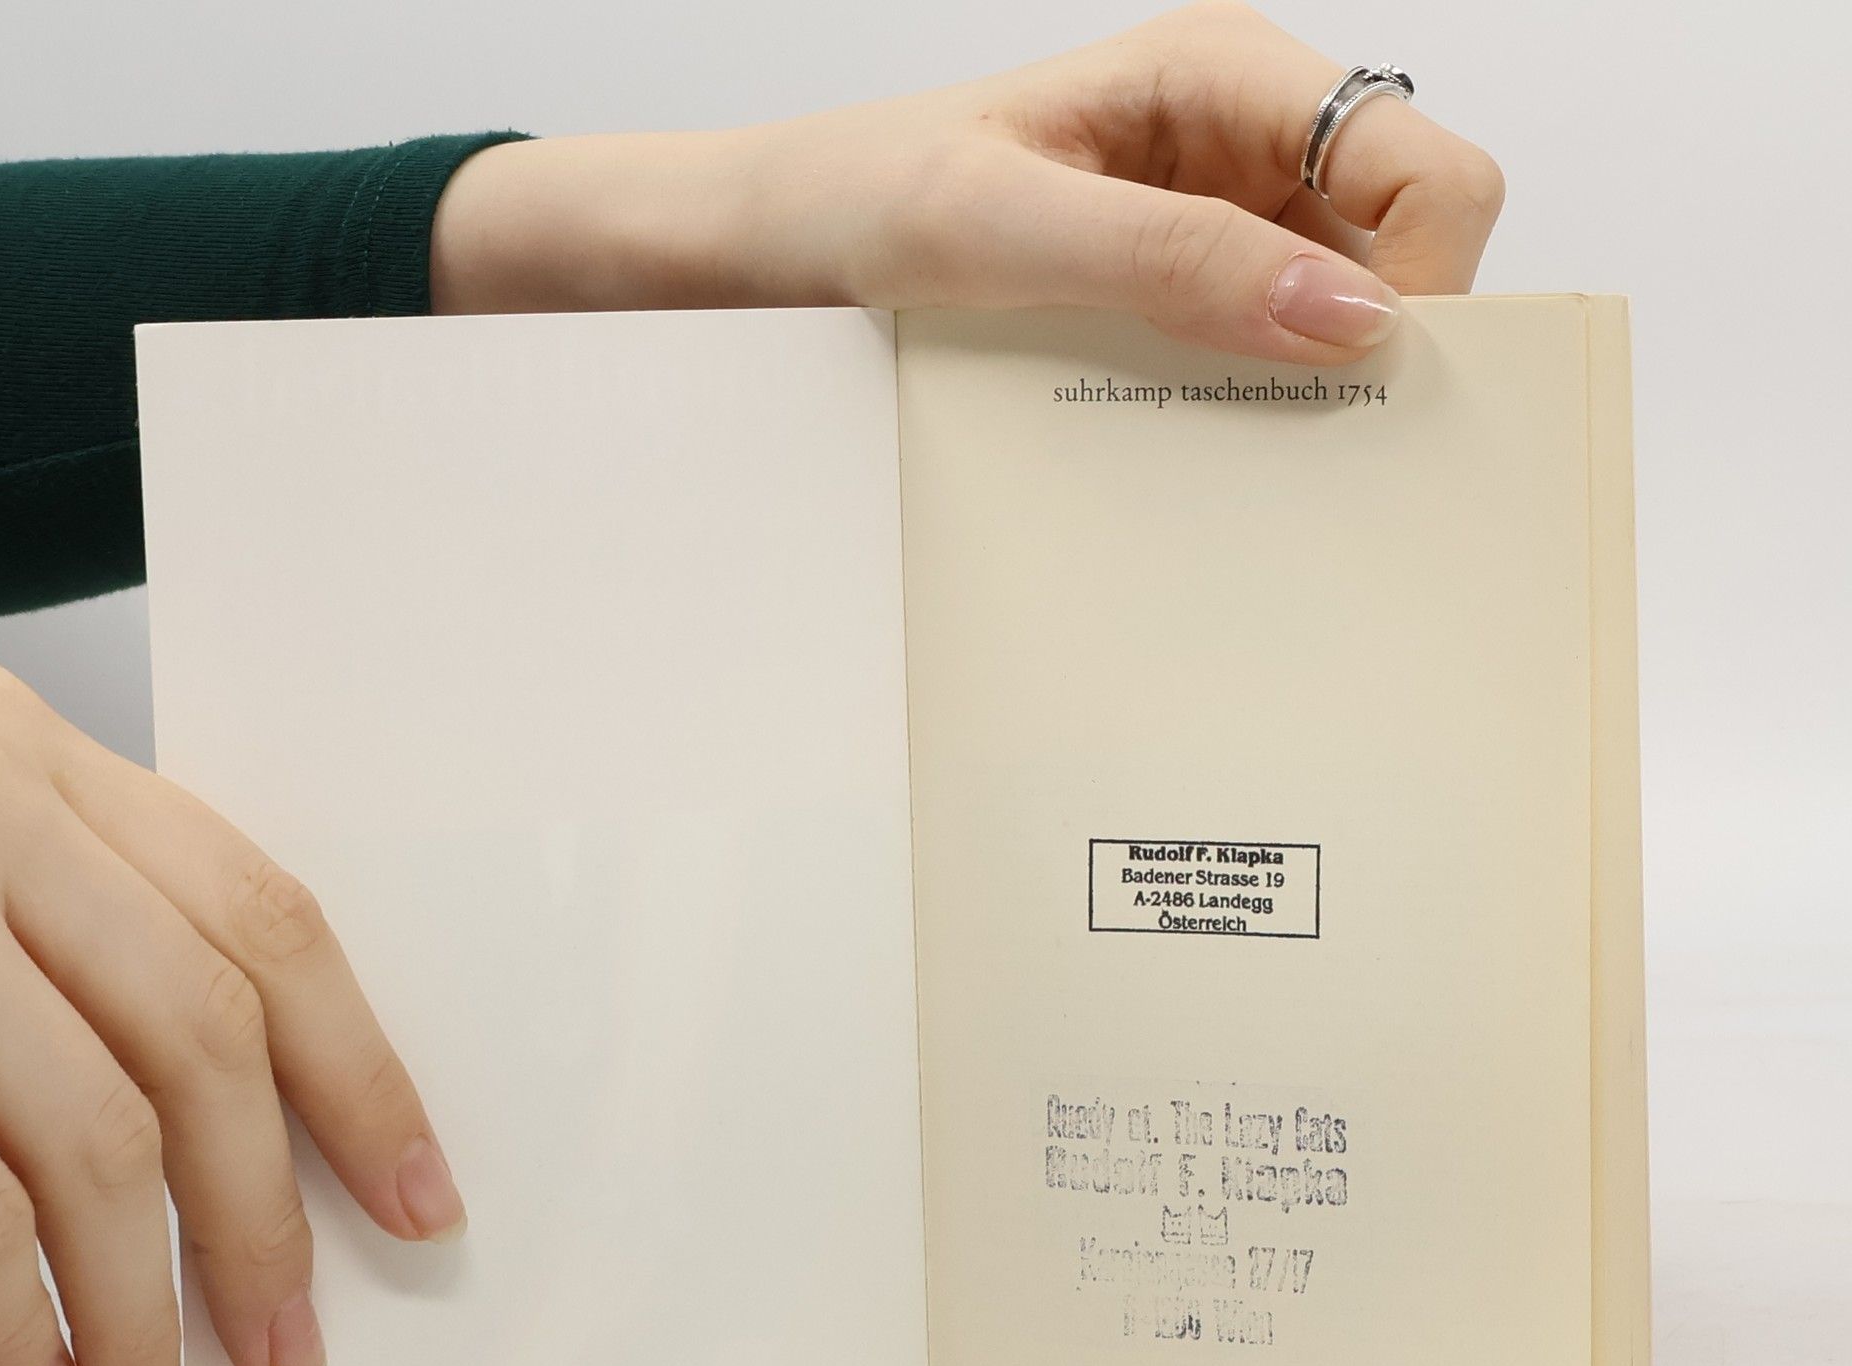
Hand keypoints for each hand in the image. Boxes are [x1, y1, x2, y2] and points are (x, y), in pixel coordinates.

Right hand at [0, 662, 464, 1365]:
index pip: (271, 927)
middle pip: (198, 1039)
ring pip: (84, 1136)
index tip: (420, 1208)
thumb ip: (108, 954)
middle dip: (259, 1224)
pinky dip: (8, 1318)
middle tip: (286, 1356)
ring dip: (138, 1308)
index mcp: (53, 765)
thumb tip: (276, 1168)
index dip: (364, 1081)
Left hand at [431, 3, 1504, 362]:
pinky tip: (1204, 448)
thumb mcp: (1005, 228)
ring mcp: (1214, 223)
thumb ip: (1176, 259)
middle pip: (1405, 244)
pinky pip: (1260, 353)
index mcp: (1224, 76)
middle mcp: (1240, 144)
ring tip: (1244, 455)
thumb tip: (1349, 320)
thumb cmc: (858, 197)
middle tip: (1314, 443)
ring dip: (1314, 389)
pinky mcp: (1174, 292)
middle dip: (1383, 344)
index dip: (1430, 280)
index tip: (1367, 385)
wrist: (769, 249)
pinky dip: (1253, 407)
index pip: (1423, 168)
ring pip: (1340, 313)